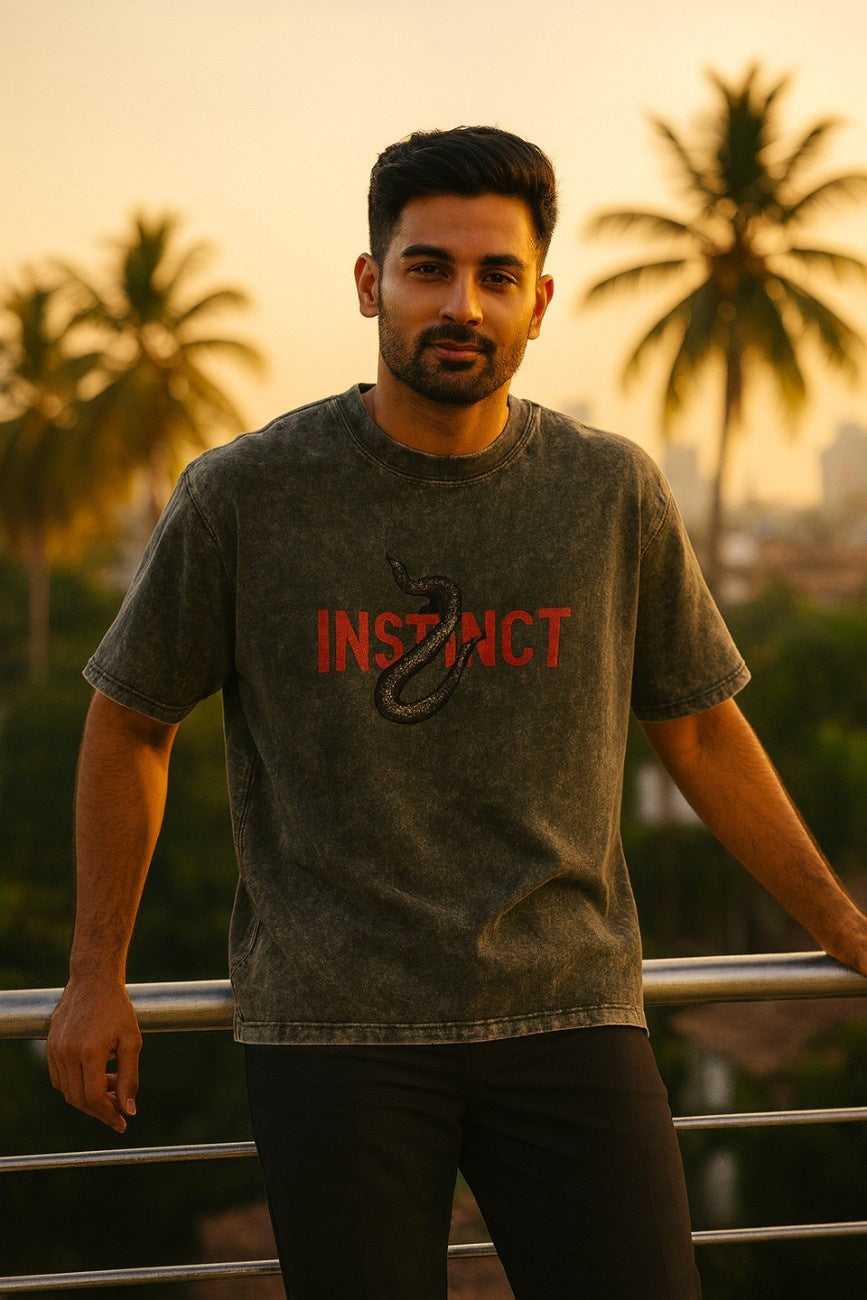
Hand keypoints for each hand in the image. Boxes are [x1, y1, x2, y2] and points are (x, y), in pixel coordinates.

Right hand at [47, 978, 141, 1133]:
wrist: (93, 980)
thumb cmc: (117, 1008)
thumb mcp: (132, 1041)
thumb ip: (130, 1077)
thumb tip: (129, 1110)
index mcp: (90, 1052)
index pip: (95, 1098)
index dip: (109, 1115)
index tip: (123, 1123)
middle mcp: (68, 1053)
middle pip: (79, 1099)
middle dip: (101, 1110)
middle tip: (120, 1110)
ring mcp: (56, 1050)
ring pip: (68, 1091)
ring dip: (88, 1099)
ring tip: (112, 1088)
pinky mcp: (50, 1046)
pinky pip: (59, 1078)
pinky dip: (75, 1086)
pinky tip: (95, 1077)